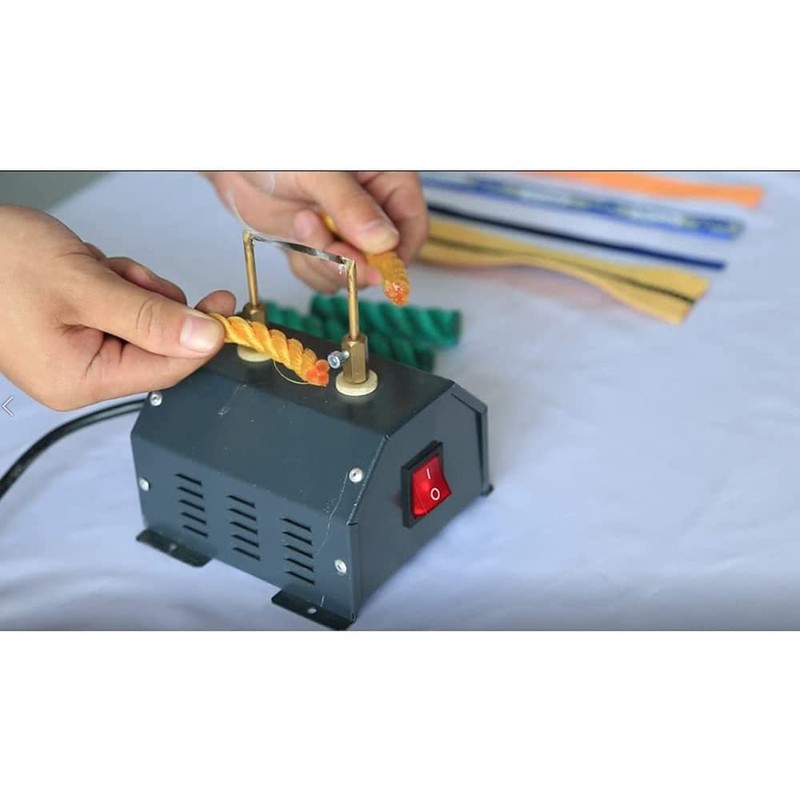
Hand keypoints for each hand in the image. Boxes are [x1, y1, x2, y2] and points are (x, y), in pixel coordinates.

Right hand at [0, 206, 234, 410]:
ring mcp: (76, 350)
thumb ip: (150, 317)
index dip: (201, 339)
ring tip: (94, 268)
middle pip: (156, 343)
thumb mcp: (86, 287)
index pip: (167, 369)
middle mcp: (79, 374)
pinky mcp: (75, 327)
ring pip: (142, 319)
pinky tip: (86, 268)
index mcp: (80, 379)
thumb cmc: (0, 262)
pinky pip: (119, 306)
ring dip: (131, 286)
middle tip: (123, 275)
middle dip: (150, 301)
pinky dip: (113, 281)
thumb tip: (205, 339)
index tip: (224, 309)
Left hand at [204, 171, 428, 292]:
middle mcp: (368, 208)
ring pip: (352, 271)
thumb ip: (351, 206)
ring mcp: (342, 229)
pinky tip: (293, 234)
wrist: (230, 155)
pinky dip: (307, 265)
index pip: (411, 226)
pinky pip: (323, 274)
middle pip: (382, 258)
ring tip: (301, 224)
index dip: (398, 254)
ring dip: (325, 262)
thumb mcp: (319, 171)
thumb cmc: (276, 145)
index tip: (376, 270)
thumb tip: (384, 242)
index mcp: (385, 179)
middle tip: (328, 249)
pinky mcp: (317, 244)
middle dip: (353, 261)